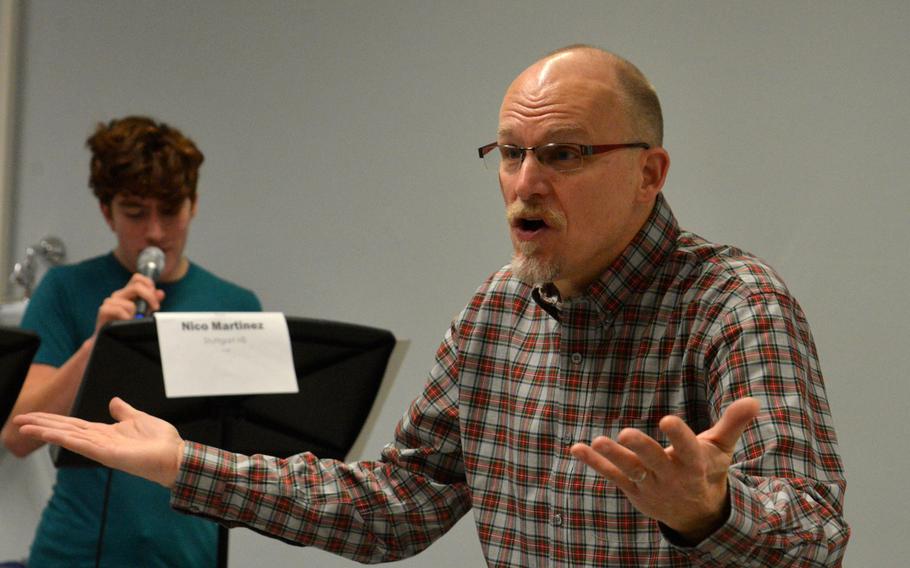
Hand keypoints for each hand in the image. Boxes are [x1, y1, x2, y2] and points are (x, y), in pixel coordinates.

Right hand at [13, 397, 183, 487]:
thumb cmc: (161, 441)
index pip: (73, 425)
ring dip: (47, 430)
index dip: (53, 419)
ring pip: (68, 436)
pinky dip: (65, 438)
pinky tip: (50, 433)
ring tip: (25, 425)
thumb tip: (113, 401)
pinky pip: (82, 444)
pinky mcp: (107, 454)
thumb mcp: (139, 418)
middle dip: (42, 424)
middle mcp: (99, 441)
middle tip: (18, 419)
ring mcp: (102, 448)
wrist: (175, 455)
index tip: (33, 415)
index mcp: (105, 432)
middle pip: (65, 429)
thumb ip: (124, 411)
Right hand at [95, 274, 164, 333]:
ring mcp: (111, 301)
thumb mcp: (144, 312)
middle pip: (137, 286)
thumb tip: (160, 293)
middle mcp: (119, 294)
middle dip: (150, 297)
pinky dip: (126, 317)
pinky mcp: (104, 310)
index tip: (155, 298)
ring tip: (134, 321)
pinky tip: (126, 322)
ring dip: (135, 314)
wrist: (110, 336)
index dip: (149, 284)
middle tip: (155, 308)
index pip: (138, 278)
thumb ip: (152, 301)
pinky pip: (119, 310)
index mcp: (128, 292)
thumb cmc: (127, 324)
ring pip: (130, 304)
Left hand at [570, 397, 759, 542]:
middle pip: (655, 461)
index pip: (687, 449)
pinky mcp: (633, 489)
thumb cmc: (708, 470)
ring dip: (613, 457)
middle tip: (626, 433)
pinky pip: (612, 476)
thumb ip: (733, 423)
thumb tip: (754, 400)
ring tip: (599, 440)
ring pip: (630, 470)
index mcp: (694, 464)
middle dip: (642, 448)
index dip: (678, 436)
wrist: (697, 513)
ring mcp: (650, 485)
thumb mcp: (722, 448)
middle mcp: (671, 476)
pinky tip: (576, 448)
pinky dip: (594, 462)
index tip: (668, 420)